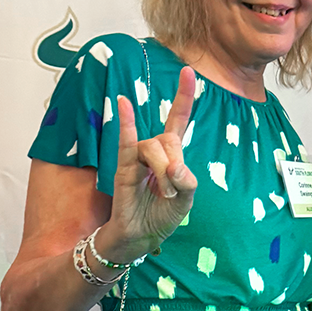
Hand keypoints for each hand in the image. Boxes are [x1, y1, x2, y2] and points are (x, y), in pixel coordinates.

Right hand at [106, 67, 197, 259]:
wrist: (139, 239)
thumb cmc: (161, 217)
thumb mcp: (186, 201)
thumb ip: (188, 181)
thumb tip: (176, 168)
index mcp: (172, 155)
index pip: (177, 120)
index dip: (184, 97)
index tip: (188, 71)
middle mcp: (153, 151)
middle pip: (169, 139)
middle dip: (175, 163)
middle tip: (172, 189)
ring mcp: (137, 159)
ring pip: (154, 148)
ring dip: (163, 173)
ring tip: (163, 193)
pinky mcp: (123, 170)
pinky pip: (125, 143)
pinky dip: (126, 123)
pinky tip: (123, 103)